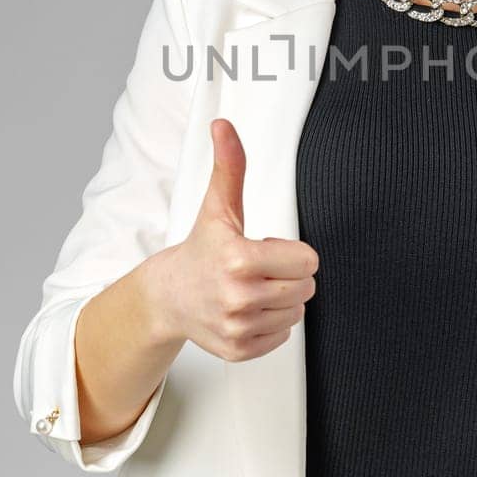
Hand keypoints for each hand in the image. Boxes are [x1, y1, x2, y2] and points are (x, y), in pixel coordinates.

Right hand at [148, 118, 318, 360]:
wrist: (168, 296)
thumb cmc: (200, 250)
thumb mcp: (217, 206)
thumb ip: (229, 165)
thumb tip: (223, 126)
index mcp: (240, 260)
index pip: (308, 261)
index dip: (291, 253)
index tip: (266, 250)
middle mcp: (239, 298)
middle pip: (306, 287)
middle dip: (288, 275)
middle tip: (257, 269)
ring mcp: (239, 327)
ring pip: (295, 312)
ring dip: (280, 299)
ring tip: (250, 288)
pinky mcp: (239, 349)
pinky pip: (283, 336)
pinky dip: (270, 323)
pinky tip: (246, 310)